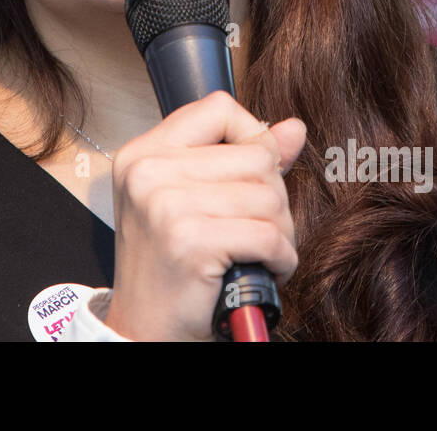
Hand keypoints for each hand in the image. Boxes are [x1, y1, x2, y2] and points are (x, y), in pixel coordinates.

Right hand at [103, 91, 306, 340]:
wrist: (144, 329)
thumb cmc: (169, 265)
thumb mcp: (192, 200)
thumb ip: (240, 158)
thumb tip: (294, 128)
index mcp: (142, 154)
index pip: (217, 108)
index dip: (250, 136)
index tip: (249, 174)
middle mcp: (148, 172)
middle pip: (255, 155)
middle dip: (272, 197)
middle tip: (254, 229)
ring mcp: (166, 205)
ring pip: (269, 196)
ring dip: (279, 232)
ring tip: (258, 251)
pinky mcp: (191, 241)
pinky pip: (269, 235)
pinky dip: (280, 258)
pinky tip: (264, 269)